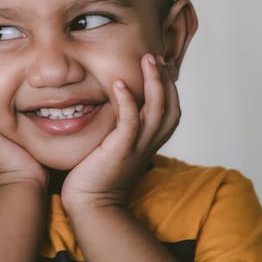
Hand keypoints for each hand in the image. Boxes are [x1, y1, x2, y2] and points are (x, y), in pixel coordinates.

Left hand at [61, 53, 179, 213]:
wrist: (90, 205)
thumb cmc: (97, 176)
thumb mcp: (115, 147)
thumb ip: (121, 129)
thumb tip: (115, 108)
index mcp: (150, 142)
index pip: (170, 110)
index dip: (169, 87)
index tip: (160, 65)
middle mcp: (149, 143)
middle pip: (170, 106)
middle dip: (166, 79)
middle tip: (156, 56)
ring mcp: (137, 147)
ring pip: (156, 110)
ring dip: (154, 83)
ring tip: (147, 60)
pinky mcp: (121, 150)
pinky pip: (131, 122)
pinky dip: (128, 100)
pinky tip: (120, 83)